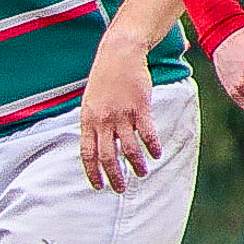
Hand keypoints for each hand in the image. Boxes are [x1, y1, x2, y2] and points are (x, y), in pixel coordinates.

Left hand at [80, 37, 160, 191]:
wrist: (118, 55)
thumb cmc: (104, 78)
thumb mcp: (89, 102)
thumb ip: (92, 123)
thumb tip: (96, 142)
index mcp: (87, 120)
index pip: (87, 154)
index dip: (92, 172)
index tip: (98, 186)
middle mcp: (102, 121)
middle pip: (106, 156)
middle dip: (114, 175)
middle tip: (120, 189)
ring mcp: (121, 115)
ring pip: (128, 148)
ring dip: (136, 164)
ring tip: (141, 173)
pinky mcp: (139, 108)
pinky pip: (147, 133)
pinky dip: (152, 146)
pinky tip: (156, 154)